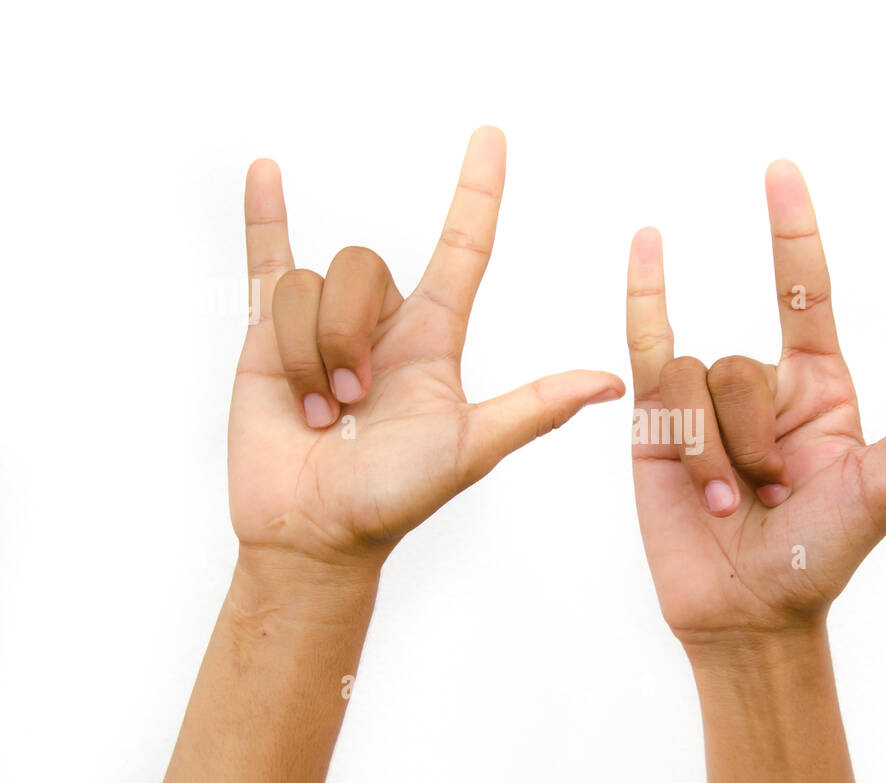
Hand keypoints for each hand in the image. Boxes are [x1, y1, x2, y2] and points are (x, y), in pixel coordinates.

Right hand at [232, 127, 623, 567]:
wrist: (316, 532)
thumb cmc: (394, 498)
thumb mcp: (471, 447)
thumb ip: (534, 408)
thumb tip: (611, 383)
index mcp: (434, 339)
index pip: (464, 248)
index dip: (477, 193)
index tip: (492, 137)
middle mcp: (384, 322)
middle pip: (367, 267)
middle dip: (349, 335)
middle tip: (349, 403)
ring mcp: (324, 324)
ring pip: (312, 284)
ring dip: (308, 351)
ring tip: (314, 409)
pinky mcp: (269, 334)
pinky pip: (269, 260)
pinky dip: (264, 217)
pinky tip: (267, 174)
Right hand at [625, 160, 885, 644]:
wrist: (747, 613)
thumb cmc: (821, 556)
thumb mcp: (885, 487)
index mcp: (820, 392)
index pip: (804, 292)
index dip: (791, 231)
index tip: (780, 172)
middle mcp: (764, 390)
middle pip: (744, 365)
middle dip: (751, 440)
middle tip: (764, 497)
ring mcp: (706, 405)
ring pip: (696, 377)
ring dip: (710, 454)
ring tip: (724, 503)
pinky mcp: (653, 424)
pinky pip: (649, 352)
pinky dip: (647, 301)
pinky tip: (648, 245)